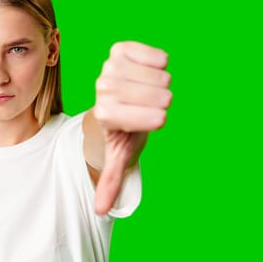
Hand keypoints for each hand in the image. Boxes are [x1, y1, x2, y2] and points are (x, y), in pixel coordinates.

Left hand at [93, 41, 171, 214]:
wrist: (113, 102)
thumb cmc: (120, 130)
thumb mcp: (118, 156)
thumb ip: (110, 181)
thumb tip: (100, 212)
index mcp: (104, 115)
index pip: (155, 118)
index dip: (158, 121)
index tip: (144, 121)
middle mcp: (102, 89)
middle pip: (162, 95)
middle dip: (159, 104)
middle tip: (141, 108)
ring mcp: (109, 67)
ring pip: (162, 76)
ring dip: (159, 86)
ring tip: (142, 92)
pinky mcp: (120, 50)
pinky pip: (158, 56)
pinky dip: (159, 64)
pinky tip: (145, 72)